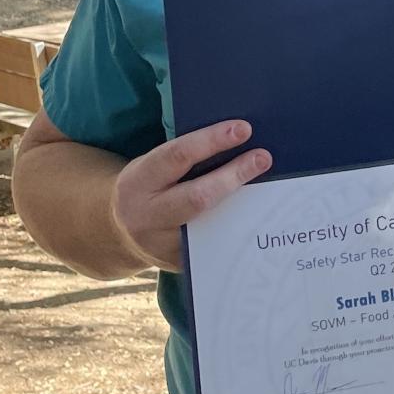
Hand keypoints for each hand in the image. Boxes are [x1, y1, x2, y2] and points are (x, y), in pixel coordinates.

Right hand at [111, 120, 271, 272]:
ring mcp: (162, 245)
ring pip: (211, 226)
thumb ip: (183, 159)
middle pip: (197, 197)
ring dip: (244, 208)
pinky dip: (238, 230)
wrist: (119, 233)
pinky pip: (214, 247)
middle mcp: (146, 215)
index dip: (211, 141)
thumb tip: (237, 139)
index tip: (244, 129)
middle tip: (263, 157)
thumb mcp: (152, 168)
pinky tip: (261, 217)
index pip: (177, 157)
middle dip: (234, 176)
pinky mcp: (178, 265)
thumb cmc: (149, 188)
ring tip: (273, 189)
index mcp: (138, 181)